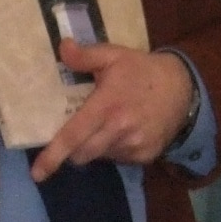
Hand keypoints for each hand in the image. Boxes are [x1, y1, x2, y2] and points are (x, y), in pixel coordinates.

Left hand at [30, 42, 193, 179]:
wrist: (183, 88)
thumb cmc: (142, 71)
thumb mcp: (114, 55)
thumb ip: (86, 56)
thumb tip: (62, 48)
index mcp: (107, 105)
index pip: (73, 135)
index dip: (53, 155)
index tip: (37, 173)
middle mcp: (119, 130)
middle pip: (82, 155)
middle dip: (73, 150)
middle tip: (78, 131)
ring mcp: (134, 146)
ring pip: (100, 157)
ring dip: (95, 146)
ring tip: (107, 124)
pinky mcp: (145, 156)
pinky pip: (118, 159)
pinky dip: (114, 149)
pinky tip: (125, 130)